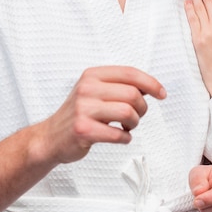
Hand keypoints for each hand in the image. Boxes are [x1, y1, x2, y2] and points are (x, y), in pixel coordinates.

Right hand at [36, 66, 166, 164]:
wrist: (50, 137)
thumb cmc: (79, 114)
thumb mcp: (94, 91)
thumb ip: (119, 86)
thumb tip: (150, 87)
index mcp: (92, 75)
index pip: (130, 73)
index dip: (151, 83)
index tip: (161, 93)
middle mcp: (87, 89)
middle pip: (133, 94)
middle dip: (142, 108)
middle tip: (136, 116)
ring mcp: (83, 109)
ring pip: (128, 113)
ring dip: (134, 123)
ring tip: (127, 127)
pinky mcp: (83, 130)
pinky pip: (118, 134)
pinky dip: (125, 138)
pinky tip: (119, 137)